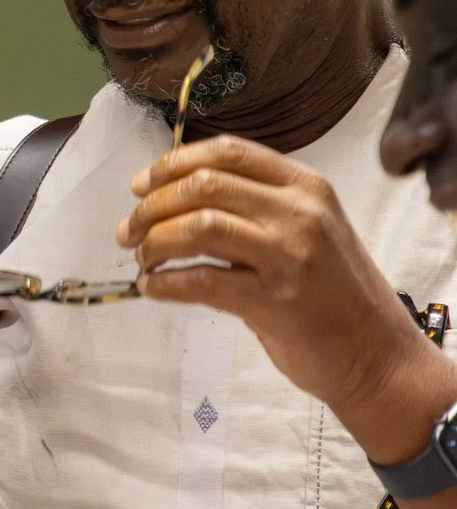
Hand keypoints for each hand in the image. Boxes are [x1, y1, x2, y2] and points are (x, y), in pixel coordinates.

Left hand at [119, 135, 456, 450]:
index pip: (227, 152)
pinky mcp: (274, 300)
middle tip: (129, 230)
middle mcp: (299, 212)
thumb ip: (255, 205)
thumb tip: (170, 195)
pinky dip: (164, 283)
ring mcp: (289, 255)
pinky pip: (200, 280)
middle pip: (203, 185)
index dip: (172, 163)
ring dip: (154, 241)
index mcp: (306, 186)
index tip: (140, 185)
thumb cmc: (334, 292)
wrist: (379, 356)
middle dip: (152, 206)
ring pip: (198, 226)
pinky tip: (154, 288)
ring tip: (142, 259)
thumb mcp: (308, 230)